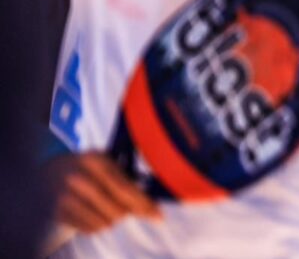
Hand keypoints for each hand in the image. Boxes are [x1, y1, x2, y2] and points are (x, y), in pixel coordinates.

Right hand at [45, 152, 160, 233]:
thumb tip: (152, 207)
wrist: (48, 171)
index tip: (158, 216)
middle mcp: (78, 179)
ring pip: (104, 223)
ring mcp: (64, 198)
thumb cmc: (87, 166)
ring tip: (105, 205)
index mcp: (95, 161)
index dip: (143, 204)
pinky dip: (96, 224)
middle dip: (127, 211)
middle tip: (126, 206)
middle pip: (116, 210)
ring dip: (111, 218)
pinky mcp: (57, 214)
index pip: (124, 188)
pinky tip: (92, 211)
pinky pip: (89, 229)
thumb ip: (127, 179)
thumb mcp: (106, 162)